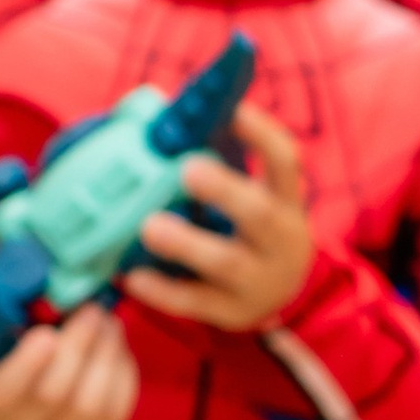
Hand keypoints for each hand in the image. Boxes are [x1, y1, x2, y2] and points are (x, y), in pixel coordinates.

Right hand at [0, 302, 139, 419]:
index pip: (6, 391)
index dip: (28, 365)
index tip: (46, 333)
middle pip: (57, 394)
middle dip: (80, 345)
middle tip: (92, 307)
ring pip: (92, 403)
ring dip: (107, 355)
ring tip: (108, 320)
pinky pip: (117, 409)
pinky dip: (122, 372)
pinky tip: (116, 344)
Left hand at [127, 102, 312, 331]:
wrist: (278, 293)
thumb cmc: (249, 226)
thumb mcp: (248, 193)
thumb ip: (209, 156)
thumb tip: (154, 107)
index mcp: (286, 201)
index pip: (286, 163)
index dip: (263, 136)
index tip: (234, 111)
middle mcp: (281, 241)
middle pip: (260, 215)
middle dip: (225, 190)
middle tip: (188, 169)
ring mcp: (260, 281)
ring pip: (227, 264)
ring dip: (187, 242)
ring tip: (150, 227)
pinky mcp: (232, 312)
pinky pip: (196, 302)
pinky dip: (163, 290)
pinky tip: (133, 276)